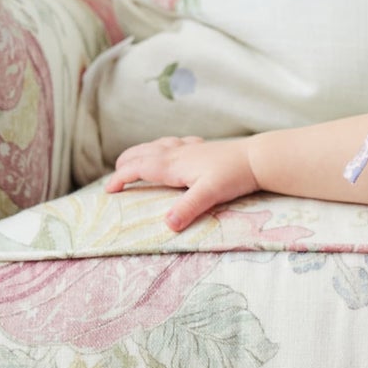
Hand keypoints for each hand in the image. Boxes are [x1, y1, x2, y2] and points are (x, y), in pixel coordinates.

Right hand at [104, 134, 259, 231]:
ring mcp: (190, 148)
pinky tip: (173, 149)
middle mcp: (177, 152)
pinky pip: (176, 142)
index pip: (137, 168)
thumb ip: (188, 208)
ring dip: (141, 152)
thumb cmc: (234, 175)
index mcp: (172, 164)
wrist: (258, 158)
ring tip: (134, 161)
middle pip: (141, 153)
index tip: (108, 191)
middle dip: (125, 164)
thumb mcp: (210, 194)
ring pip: (157, 145)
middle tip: (116, 178)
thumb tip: (168, 225)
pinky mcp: (203, 147)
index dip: (120, 178)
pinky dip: (165, 146)